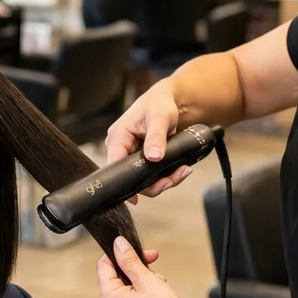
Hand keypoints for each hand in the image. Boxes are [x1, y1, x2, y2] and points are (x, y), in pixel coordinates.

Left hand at [97, 238, 197, 297]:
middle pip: (115, 278)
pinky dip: (142, 296)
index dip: (121, 254)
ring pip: (125, 290)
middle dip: (135, 268)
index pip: (104, 266)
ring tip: (159, 285)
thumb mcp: (146, 279)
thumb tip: (118, 244)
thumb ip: (129, 260)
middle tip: (154, 263)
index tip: (138, 250)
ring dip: (141, 281)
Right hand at [105, 84, 192, 204]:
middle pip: (130, 177)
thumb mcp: (160, 117)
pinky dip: (166, 175)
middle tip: (173, 179)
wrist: (170, 100)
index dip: (123, 182)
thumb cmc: (160, 103)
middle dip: (153, 183)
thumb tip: (153, 157)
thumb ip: (156, 137)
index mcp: (118, 137)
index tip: (136, 197)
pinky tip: (181, 169)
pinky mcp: (144, 160)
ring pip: (143, 179)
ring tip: (183, 171)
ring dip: (163, 180)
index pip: (114, 165)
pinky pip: (151, 175)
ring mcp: (132, 155)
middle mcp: (122, 148)